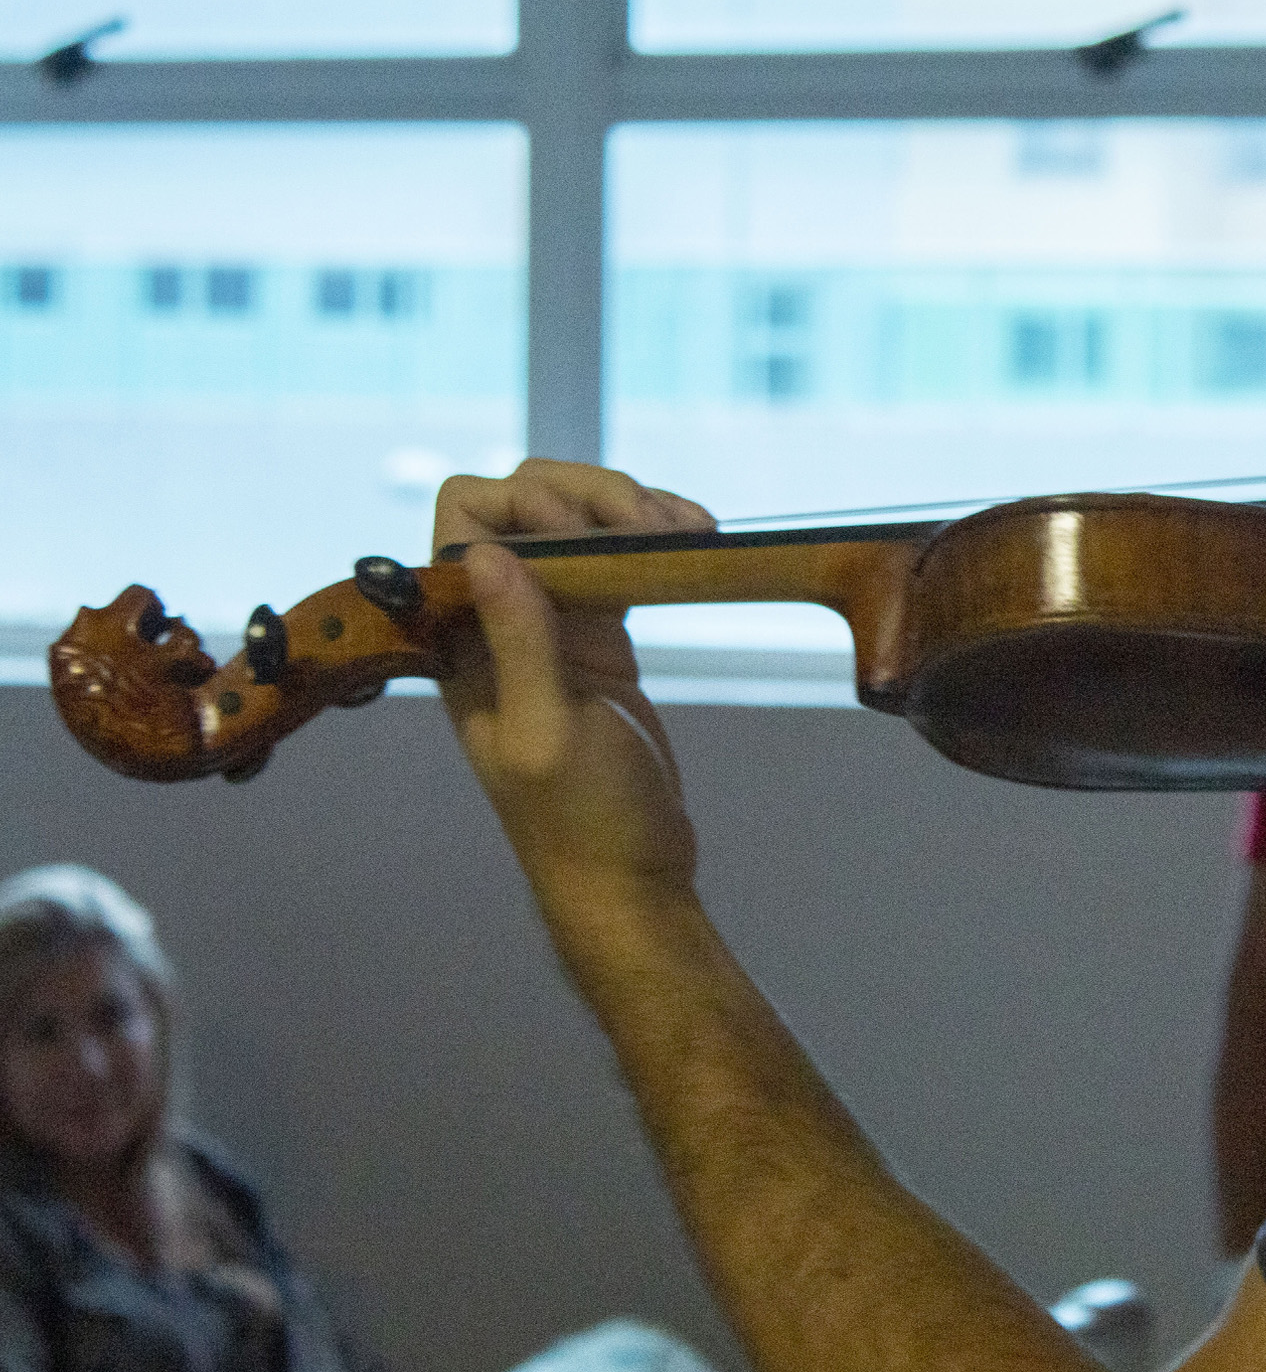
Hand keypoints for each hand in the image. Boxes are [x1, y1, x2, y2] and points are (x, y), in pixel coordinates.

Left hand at [432, 460, 716, 913]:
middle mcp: (499, 617)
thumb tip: (485, 552)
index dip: (521, 505)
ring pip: (577, 520)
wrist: (630, 876)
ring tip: (691, 530)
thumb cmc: (581, 821)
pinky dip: (657, 537)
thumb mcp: (546, 735)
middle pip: (524, 500)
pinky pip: (620, 557)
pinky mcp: (602, 634)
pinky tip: (698, 539)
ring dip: (631, 507)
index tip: (586, 541)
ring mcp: (554, 622)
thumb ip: (518, 643)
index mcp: (463, 638)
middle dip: (589, 495)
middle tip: (652, 529)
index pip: (460, 521)